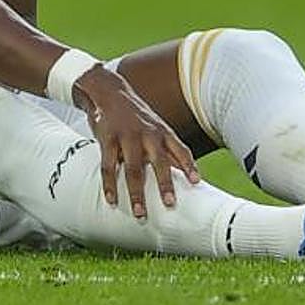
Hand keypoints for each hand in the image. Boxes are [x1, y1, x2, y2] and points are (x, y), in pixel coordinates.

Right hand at [72, 66, 200, 218]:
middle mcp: (148, 134)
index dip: (189, 165)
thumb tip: (187, 176)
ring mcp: (127, 136)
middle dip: (165, 184)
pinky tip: (112, 199)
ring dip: (137, 193)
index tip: (196, 182)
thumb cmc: (137, 116)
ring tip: (140, 213)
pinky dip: (110, 185)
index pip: (181, 149)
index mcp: (163, 132)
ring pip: (134, 168)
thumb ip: (169, 150)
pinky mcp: (108, 138)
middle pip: (159, 161)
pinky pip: (109, 165)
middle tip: (170, 204)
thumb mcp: (156, 128)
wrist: (109, 91)